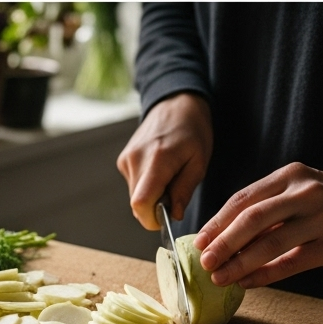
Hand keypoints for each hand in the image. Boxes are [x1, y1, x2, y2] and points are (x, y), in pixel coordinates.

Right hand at [116, 92, 212, 229]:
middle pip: (137, 203)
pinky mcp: (123, 159)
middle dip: (156, 208)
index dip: (151, 219)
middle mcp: (135, 160)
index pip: (141, 203)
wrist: (174, 104)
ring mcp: (126, 159)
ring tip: (170, 178)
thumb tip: (173, 214)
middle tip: (175, 193)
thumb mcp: (199, 162)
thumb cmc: (192, 130)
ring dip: (152, 197)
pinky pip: (133, 184)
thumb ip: (184, 190)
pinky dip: (146, 186)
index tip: (167, 219)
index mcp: (157, 160)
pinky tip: (160, 171)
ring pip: (135, 195)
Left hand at [192, 163, 322, 288]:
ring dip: (240, 263)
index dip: (217, 222)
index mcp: (290, 175)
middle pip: (252, 219)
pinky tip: (248, 283)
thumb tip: (221, 236)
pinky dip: (266, 274)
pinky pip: (292, 263)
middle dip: (223, 243)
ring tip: (220, 277)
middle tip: (205, 262)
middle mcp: (306, 193)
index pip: (243, 199)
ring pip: (270, 243)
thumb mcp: (299, 193)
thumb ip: (268, 208)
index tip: (199, 241)